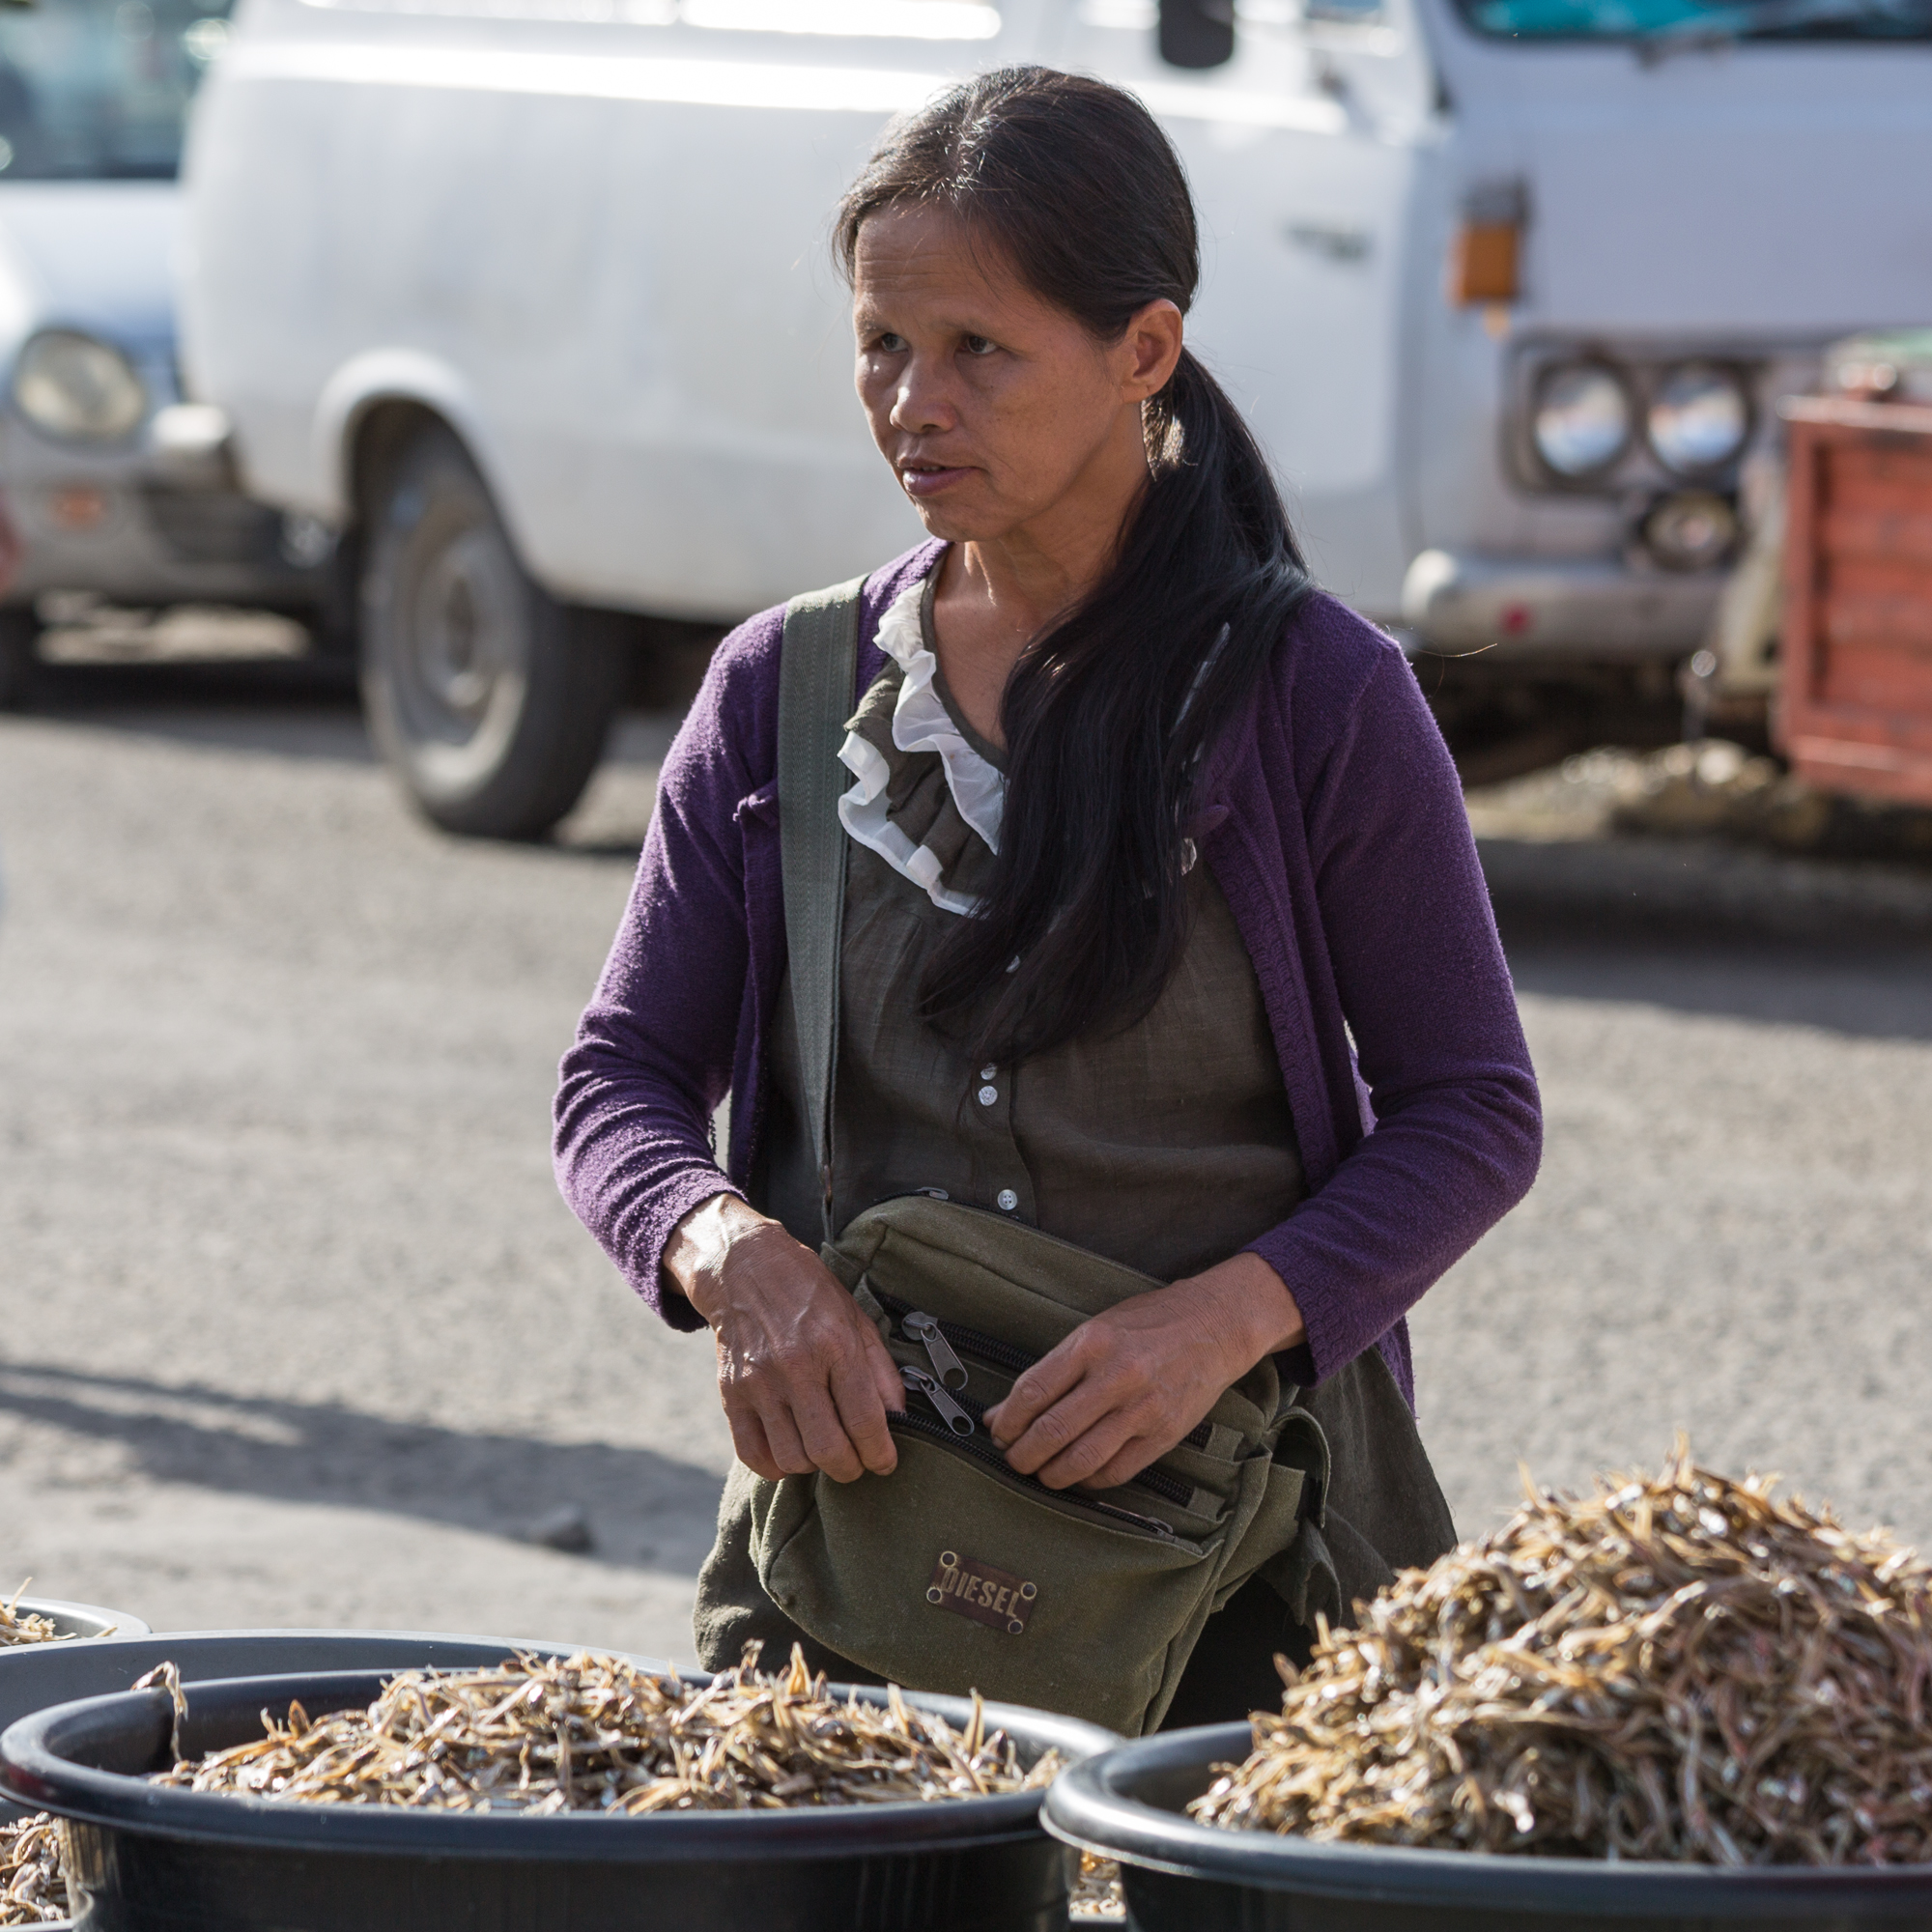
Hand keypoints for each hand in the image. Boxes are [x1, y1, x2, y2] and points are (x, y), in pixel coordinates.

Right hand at [664, 1193, 902, 1483]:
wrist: (744, 1267)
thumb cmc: (807, 1292)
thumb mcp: (856, 1318)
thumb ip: (880, 1369)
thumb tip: (898, 1417)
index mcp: (835, 1344)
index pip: (865, 1419)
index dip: (881, 1453)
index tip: (885, 1462)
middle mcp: (796, 1366)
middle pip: (829, 1449)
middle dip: (851, 1469)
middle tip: (856, 1463)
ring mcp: (759, 1382)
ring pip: (792, 1458)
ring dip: (814, 1467)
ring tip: (822, 1450)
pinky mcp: (731, 1394)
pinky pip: (753, 1453)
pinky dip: (775, 1467)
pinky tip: (789, 1453)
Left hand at [984, 1253, 1303, 1492]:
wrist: (1214, 1326)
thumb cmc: (1149, 1323)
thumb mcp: (1095, 1329)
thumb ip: (1052, 1370)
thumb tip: (1004, 1411)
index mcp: (1092, 1343)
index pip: (1033, 1392)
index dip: (1007, 1420)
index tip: (997, 1432)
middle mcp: (1116, 1376)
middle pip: (1051, 1431)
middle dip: (1022, 1454)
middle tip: (1013, 1459)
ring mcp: (1142, 1409)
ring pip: (1080, 1459)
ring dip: (1051, 1474)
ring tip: (1041, 1472)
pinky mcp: (1164, 1434)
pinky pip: (1115, 1471)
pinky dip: (1089, 1480)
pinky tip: (1079, 1474)